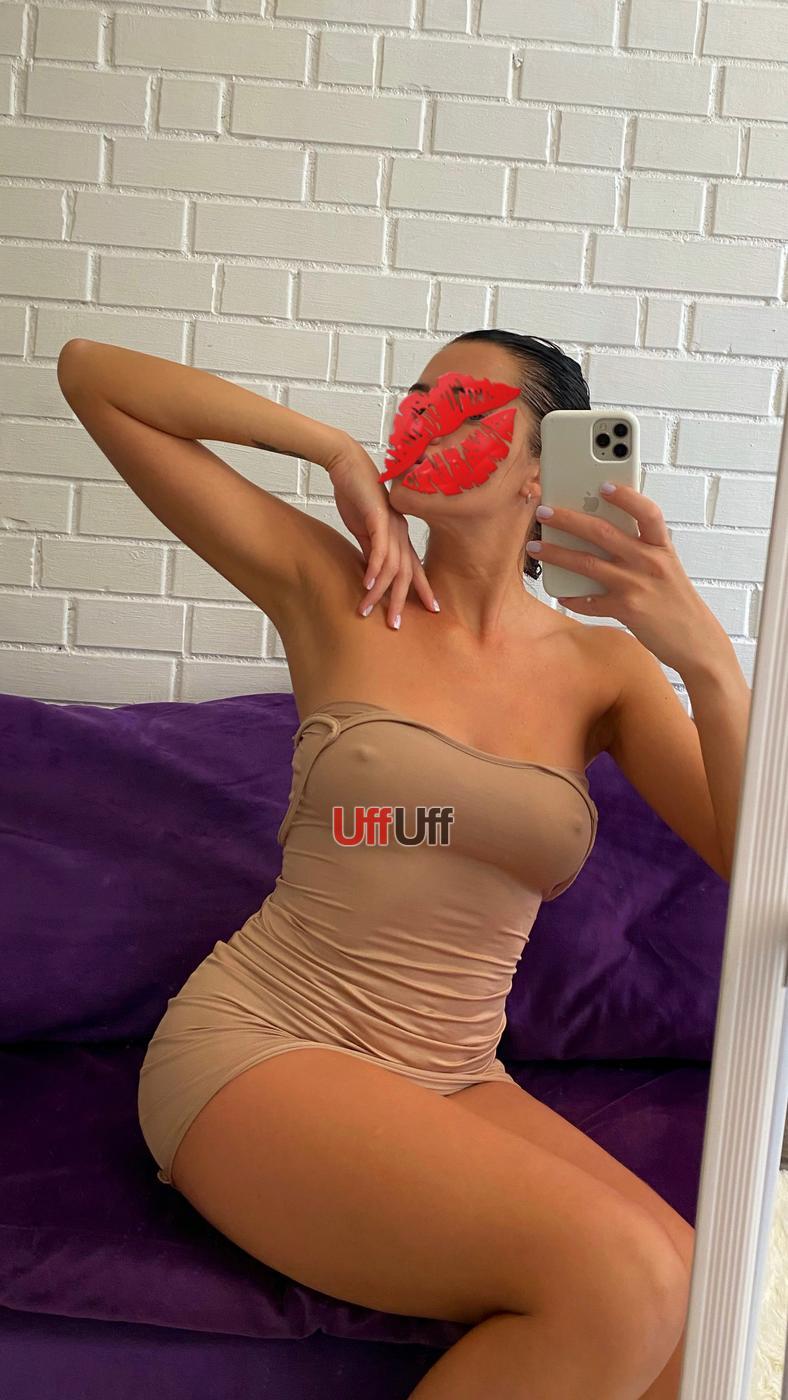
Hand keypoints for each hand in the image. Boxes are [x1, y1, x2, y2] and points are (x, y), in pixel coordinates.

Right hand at [325, 435, 438, 628]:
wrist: (348, 464)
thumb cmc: (356, 494)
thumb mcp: (363, 529)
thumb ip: (370, 549)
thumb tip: (372, 573)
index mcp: (399, 535)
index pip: (414, 567)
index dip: (423, 589)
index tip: (432, 610)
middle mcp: (400, 532)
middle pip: (407, 573)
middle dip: (402, 601)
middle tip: (395, 626)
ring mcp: (392, 525)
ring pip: (392, 566)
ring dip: (379, 591)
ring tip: (367, 610)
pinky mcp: (378, 518)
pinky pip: (379, 548)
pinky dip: (374, 568)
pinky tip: (367, 584)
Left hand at [529, 483, 728, 672]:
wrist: (696, 640)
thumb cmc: (676, 601)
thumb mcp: (666, 567)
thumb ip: (641, 550)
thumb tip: (602, 533)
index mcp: (661, 547)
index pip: (647, 512)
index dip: (626, 496)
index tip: (603, 485)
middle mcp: (650, 562)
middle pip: (603, 532)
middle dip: (568, 519)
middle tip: (545, 512)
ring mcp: (637, 586)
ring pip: (588, 563)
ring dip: (557, 554)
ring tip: (535, 546)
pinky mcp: (627, 610)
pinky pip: (590, 601)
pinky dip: (573, 597)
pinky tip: (561, 594)